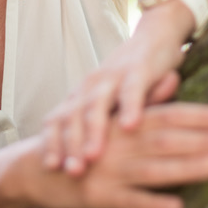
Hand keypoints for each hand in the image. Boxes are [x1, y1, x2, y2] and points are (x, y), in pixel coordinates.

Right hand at [26, 102, 207, 207]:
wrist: (34, 169)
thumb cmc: (81, 142)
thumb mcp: (110, 118)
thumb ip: (144, 101)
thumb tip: (174, 78)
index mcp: (124, 122)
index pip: (168, 115)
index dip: (199, 116)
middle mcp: (118, 142)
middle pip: (165, 139)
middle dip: (201, 141)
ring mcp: (108, 170)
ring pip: (151, 168)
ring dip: (184, 168)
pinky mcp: (96, 196)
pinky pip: (128, 201)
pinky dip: (151, 205)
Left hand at [42, 0, 194, 174]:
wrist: (156, 35)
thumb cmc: (131, 78)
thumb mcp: (111, 104)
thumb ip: (100, 127)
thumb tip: (86, 164)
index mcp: (81, 95)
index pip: (57, 120)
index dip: (52, 143)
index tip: (51, 168)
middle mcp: (91, 86)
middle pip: (73, 117)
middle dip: (70, 146)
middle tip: (71, 172)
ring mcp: (113, 77)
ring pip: (97, 105)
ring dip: (94, 132)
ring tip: (93, 157)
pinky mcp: (138, 70)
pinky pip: (132, 90)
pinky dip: (130, 108)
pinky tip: (130, 127)